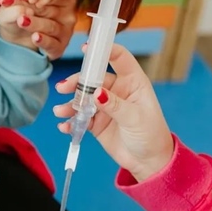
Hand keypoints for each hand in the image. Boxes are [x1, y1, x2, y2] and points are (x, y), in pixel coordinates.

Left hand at [0, 0, 75, 57]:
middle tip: (19, 8)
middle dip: (33, 6)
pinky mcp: (60, 45)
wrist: (16, 36)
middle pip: (51, 4)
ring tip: (21, 20)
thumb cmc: (21, 11)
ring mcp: (66, 27)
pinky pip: (53, 43)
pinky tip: (35, 37)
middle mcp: (67, 7)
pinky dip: (43, 40)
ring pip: (51, 24)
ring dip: (35, 23)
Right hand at [54, 44, 173, 181]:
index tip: (87, 48)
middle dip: (77, 83)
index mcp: (133, 83)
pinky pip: (80, 118)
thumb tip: (96, 92)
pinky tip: (65, 127)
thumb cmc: (151, 135)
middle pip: (93, 79)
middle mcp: (117, 91)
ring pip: (83, 99)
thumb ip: (115, 104)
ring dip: (70, 104)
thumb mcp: (135, 118)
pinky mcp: (96, 122)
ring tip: (60, 112)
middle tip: (63, 88)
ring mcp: (105, 107)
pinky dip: (71, 121)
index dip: (104, 50)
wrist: (148, 162)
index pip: (119, 59)